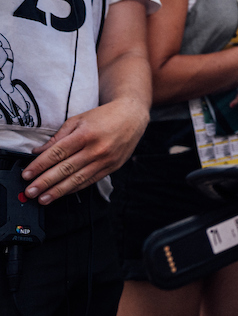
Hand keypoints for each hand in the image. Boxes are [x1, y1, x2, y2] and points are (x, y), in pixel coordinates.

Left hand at [22, 97, 147, 203]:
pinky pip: (90, 181)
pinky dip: (75, 188)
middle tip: (31, 192)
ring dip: (58, 191)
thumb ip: (58, 137)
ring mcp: (106, 160)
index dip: (40, 165)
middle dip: (45, 182)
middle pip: (66, 169)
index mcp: (86, 134)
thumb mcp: (78, 120)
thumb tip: (38, 152)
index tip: (26, 175)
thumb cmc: (104, 116)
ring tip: (44, 199)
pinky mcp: (112, 167)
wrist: (132, 116)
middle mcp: (96, 149)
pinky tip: (63, 193)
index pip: (57, 153)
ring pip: (78, 179)